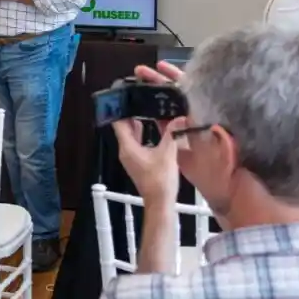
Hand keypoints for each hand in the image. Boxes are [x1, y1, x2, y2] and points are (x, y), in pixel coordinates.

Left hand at [110, 62, 188, 205]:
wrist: (159, 201)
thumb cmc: (161, 179)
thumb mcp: (168, 153)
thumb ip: (172, 133)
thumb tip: (180, 117)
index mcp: (127, 147)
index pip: (118, 123)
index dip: (119, 109)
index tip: (123, 96)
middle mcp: (125, 151)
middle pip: (123, 127)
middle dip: (128, 113)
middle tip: (136, 98)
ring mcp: (130, 157)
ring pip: (129, 135)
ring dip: (135, 123)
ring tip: (144, 108)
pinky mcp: (137, 161)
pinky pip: (135, 143)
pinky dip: (140, 134)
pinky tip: (150, 127)